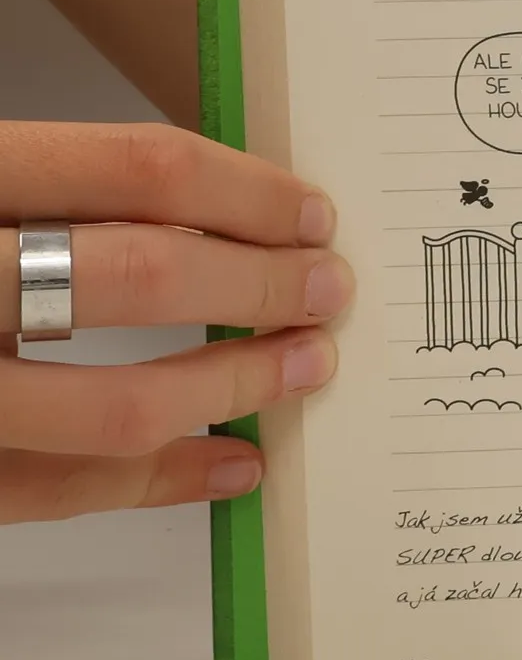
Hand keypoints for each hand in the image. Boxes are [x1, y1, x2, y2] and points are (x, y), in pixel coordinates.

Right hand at [1, 123, 350, 521]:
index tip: (312, 214)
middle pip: (136, 276)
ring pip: (109, 405)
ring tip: (303, 369)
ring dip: (231, 387)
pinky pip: (58, 490)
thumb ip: (54, 193)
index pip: (133, 169)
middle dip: (260, 286)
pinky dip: (161, 481)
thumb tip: (219, 212)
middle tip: (330, 290)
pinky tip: (233, 462)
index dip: (246, 192)